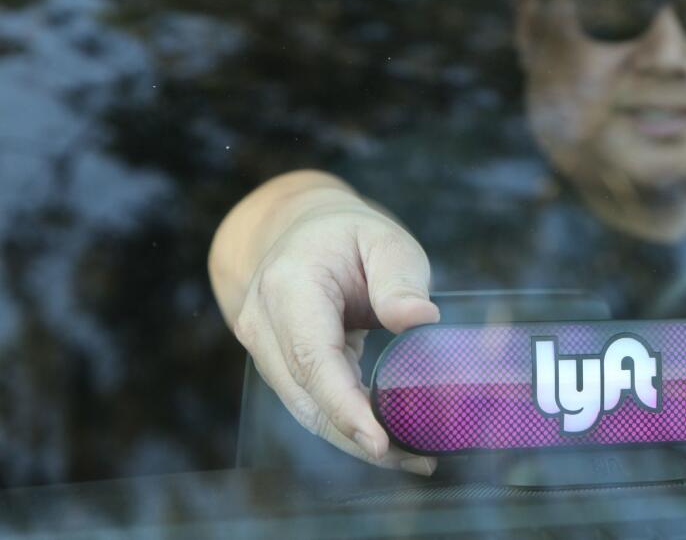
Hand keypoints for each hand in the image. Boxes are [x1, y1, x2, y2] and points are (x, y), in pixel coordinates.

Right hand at [227, 191, 438, 473]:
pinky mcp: (276, 368)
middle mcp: (262, 322)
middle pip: (308, 397)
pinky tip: (391, 442)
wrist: (297, 233)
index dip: (344, 405)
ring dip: (357, 439)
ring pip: (307, 411)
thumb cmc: (348, 237)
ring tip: (414, 455)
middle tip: (418, 457)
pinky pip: (311, 405)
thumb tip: (420, 320)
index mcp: (287, 286)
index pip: (312, 358)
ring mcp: (261, 349)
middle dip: (360, 436)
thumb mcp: (384, 240)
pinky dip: (348, 426)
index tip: (379, 441)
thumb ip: (400, 279)